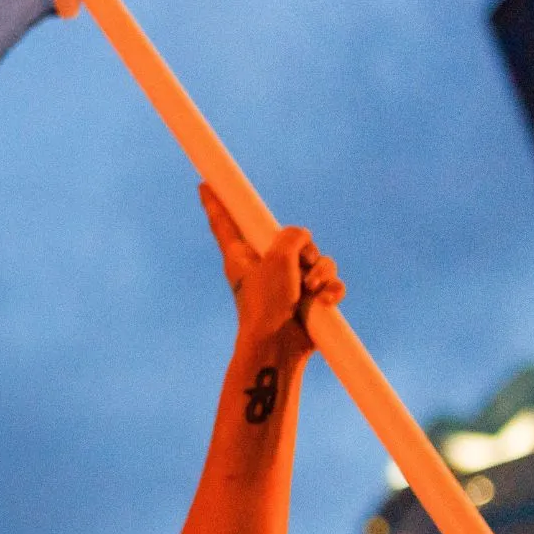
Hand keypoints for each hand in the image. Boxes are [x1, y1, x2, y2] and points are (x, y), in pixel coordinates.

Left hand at [199, 183, 343, 351]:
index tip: (203, 186)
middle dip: (304, 249)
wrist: (277, 347)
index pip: (225, 222)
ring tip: (310, 288)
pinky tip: (323, 301)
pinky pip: (328, 283)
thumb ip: (291, 236)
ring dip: (321, 272)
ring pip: (317, 260)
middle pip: (291, 238)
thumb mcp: (278, 258)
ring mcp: (286, 282)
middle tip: (300, 264)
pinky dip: (330, 290)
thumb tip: (302, 240)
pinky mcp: (308, 299)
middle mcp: (262, 266)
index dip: (216, 203)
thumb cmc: (267, 302)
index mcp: (240, 255)